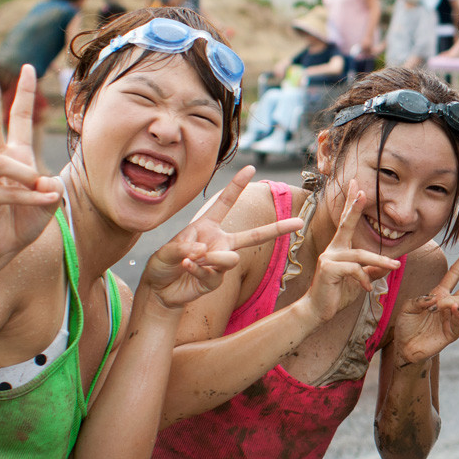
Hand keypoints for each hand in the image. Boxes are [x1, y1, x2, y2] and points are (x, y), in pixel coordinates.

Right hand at [0, 66, 61, 261]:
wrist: (1, 247)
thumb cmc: (24, 219)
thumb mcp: (49, 199)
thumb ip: (51, 186)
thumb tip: (42, 181)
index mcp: (15, 156)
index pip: (19, 120)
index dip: (24, 95)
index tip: (27, 68)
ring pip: (6, 164)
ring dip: (29, 179)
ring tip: (44, 193)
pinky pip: (11, 191)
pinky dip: (32, 198)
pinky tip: (45, 202)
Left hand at [140, 167, 303, 309]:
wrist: (159, 291)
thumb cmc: (162, 265)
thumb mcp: (166, 251)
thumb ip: (183, 248)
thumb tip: (204, 253)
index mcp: (207, 227)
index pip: (225, 203)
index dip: (236, 186)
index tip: (250, 168)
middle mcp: (218, 243)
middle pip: (253, 236)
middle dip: (278, 229)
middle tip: (300, 223)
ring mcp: (219, 263)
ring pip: (231, 259)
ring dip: (212, 259)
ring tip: (193, 260)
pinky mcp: (216, 281)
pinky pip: (215, 274)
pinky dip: (198, 270)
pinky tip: (187, 268)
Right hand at [303, 181, 400, 320]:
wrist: (317, 311)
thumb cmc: (336, 294)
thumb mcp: (359, 281)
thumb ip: (371, 271)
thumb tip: (388, 265)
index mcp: (340, 248)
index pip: (347, 223)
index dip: (352, 204)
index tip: (357, 187)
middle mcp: (333, 249)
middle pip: (346, 224)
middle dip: (355, 207)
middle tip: (363, 190)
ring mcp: (329, 258)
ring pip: (360, 254)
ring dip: (380, 261)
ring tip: (395, 266)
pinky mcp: (328, 269)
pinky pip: (354, 269)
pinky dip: (364, 279)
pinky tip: (368, 289)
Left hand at [389, 243, 458, 363]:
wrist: (404, 347)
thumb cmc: (406, 325)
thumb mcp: (408, 307)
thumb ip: (420, 299)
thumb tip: (435, 298)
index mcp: (438, 294)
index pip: (454, 274)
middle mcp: (448, 304)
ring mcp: (451, 318)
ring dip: (453, 301)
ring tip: (441, 305)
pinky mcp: (451, 333)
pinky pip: (458, 322)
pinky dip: (456, 315)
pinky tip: (453, 309)